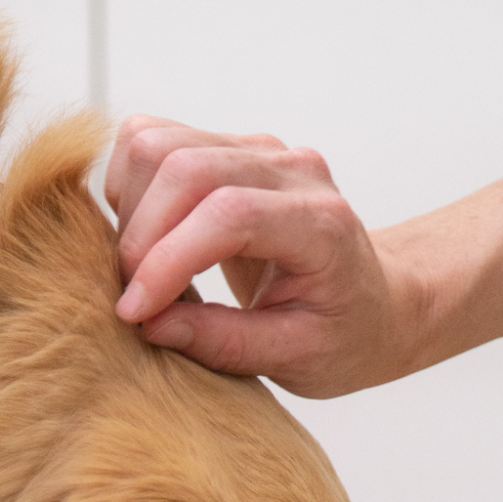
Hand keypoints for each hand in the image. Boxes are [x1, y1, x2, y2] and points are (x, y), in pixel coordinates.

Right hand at [105, 116, 428, 397]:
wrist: (373, 302)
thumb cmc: (344, 334)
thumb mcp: (296, 360)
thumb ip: (225, 344)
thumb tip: (152, 324)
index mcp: (321, 224)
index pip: (228, 215)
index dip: (167, 259)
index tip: (134, 313)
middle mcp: (290, 170)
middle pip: (183, 167)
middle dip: (138, 237)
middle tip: (131, 300)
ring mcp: (258, 151)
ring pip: (156, 143)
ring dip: (128, 209)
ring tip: (139, 270)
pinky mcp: (227, 148)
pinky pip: (152, 141)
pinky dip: (130, 188)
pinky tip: (147, 239)